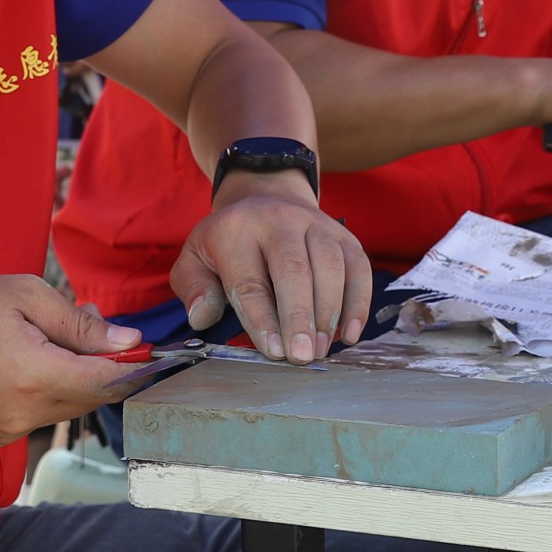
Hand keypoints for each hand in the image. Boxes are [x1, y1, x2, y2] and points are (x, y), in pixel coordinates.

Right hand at [0, 273, 164, 443]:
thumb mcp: (24, 295)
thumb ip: (81, 323)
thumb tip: (129, 342)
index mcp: (34, 375)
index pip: (108, 381)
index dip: (136, 366)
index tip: (152, 350)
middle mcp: (24, 413)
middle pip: (92, 397)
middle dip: (104, 366)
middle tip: (93, 325)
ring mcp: (8, 431)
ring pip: (67, 406)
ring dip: (74, 377)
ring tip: (49, 338)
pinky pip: (40, 414)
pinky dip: (46, 390)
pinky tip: (25, 361)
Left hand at [174, 173, 376, 362]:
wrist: (266, 195)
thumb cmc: (228, 240)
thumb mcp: (195, 257)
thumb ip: (193, 287)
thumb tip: (203, 316)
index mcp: (236, 230)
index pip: (250, 280)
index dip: (263, 318)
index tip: (274, 351)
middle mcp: (279, 221)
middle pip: (294, 269)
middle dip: (300, 317)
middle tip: (302, 356)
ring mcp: (316, 225)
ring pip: (331, 265)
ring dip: (329, 312)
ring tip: (321, 349)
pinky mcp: (344, 235)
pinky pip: (359, 267)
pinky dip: (358, 302)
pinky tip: (349, 334)